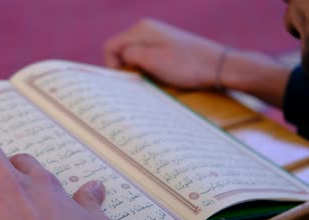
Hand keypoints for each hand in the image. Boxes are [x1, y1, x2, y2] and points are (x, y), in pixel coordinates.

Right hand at [104, 18, 224, 88]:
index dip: (112, 66)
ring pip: (133, 55)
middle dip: (125, 67)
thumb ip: (129, 55)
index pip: (111, 47)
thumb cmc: (186, 65)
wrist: (218, 66)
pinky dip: (147, 68)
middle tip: (138, 81)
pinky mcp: (165, 46)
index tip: (126, 81)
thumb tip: (119, 56)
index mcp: (141, 29)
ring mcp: (157, 36)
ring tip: (151, 79)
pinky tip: (159, 76)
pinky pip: (146, 57)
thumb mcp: (152, 61)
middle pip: (121, 50)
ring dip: (137, 69)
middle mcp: (146, 28)